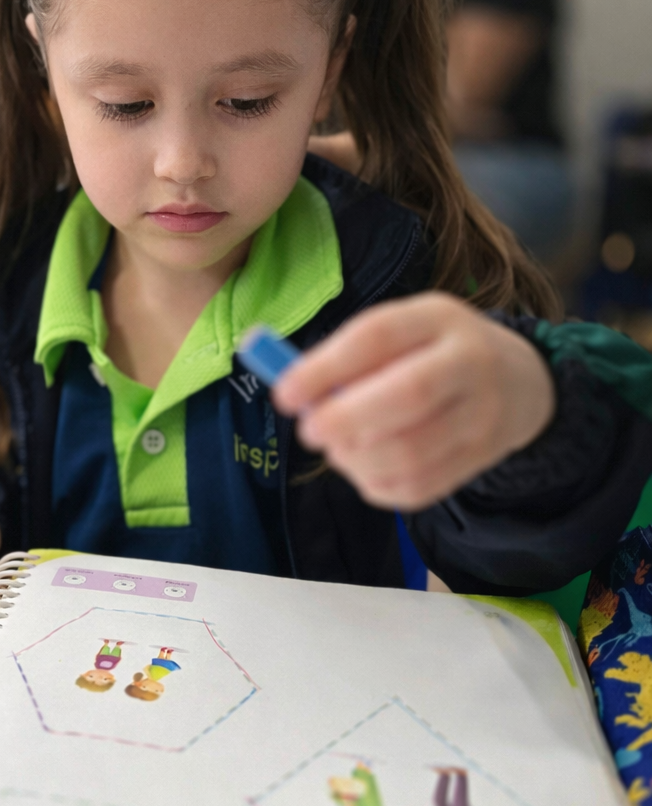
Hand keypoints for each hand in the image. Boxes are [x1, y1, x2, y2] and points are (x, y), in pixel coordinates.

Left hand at [272, 293, 555, 510]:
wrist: (519, 382)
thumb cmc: (430, 354)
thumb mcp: (399, 333)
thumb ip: (347, 357)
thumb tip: (288, 386)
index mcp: (437, 318)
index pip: (378, 337)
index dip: (325, 368)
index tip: (284, 394)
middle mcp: (469, 362)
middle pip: (408, 395)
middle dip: (344, 419)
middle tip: (309, 431)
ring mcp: (482, 416)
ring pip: (411, 452)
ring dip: (357, 459)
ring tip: (338, 449)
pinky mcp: (480, 459)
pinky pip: (418, 487)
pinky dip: (376, 484)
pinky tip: (365, 468)